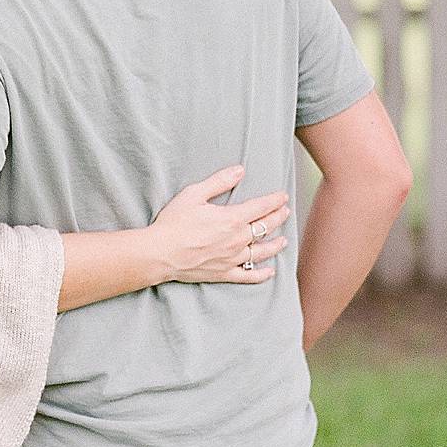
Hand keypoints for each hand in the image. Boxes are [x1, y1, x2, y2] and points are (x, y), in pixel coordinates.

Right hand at [150, 166, 290, 284]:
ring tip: (283, 240)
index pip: (261, 207)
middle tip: (285, 212)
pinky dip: (261, 274)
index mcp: (232, 218)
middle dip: (278, 218)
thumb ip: (219, 182)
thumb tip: (239, 170)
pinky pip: (248, 275)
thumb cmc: (174, 222)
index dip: (274, 201)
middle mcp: (237, 239)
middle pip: (265, 227)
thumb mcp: (194, 194)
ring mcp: (232, 258)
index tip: (282, 196)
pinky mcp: (224, 273)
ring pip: (262, 252)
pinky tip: (270, 272)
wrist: (161, 253)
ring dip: (275, 245)